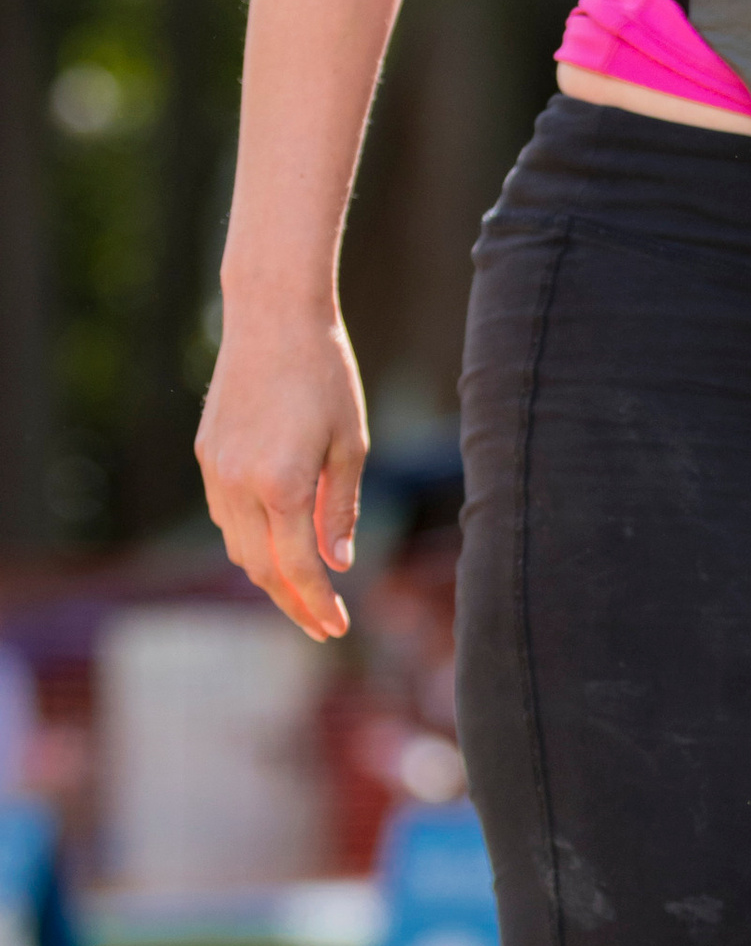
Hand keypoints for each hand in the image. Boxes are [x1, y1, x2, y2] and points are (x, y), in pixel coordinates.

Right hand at [196, 308, 369, 642]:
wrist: (271, 318)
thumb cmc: (324, 375)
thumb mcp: (349, 443)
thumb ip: (339, 508)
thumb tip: (339, 564)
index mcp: (280, 484)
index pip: (297, 567)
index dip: (318, 604)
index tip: (338, 628)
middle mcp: (238, 484)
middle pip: (260, 568)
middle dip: (292, 603)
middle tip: (323, 625)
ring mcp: (214, 471)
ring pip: (236, 546)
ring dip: (268, 575)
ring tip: (303, 591)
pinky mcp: (205, 456)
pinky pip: (224, 516)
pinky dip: (249, 540)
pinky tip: (276, 544)